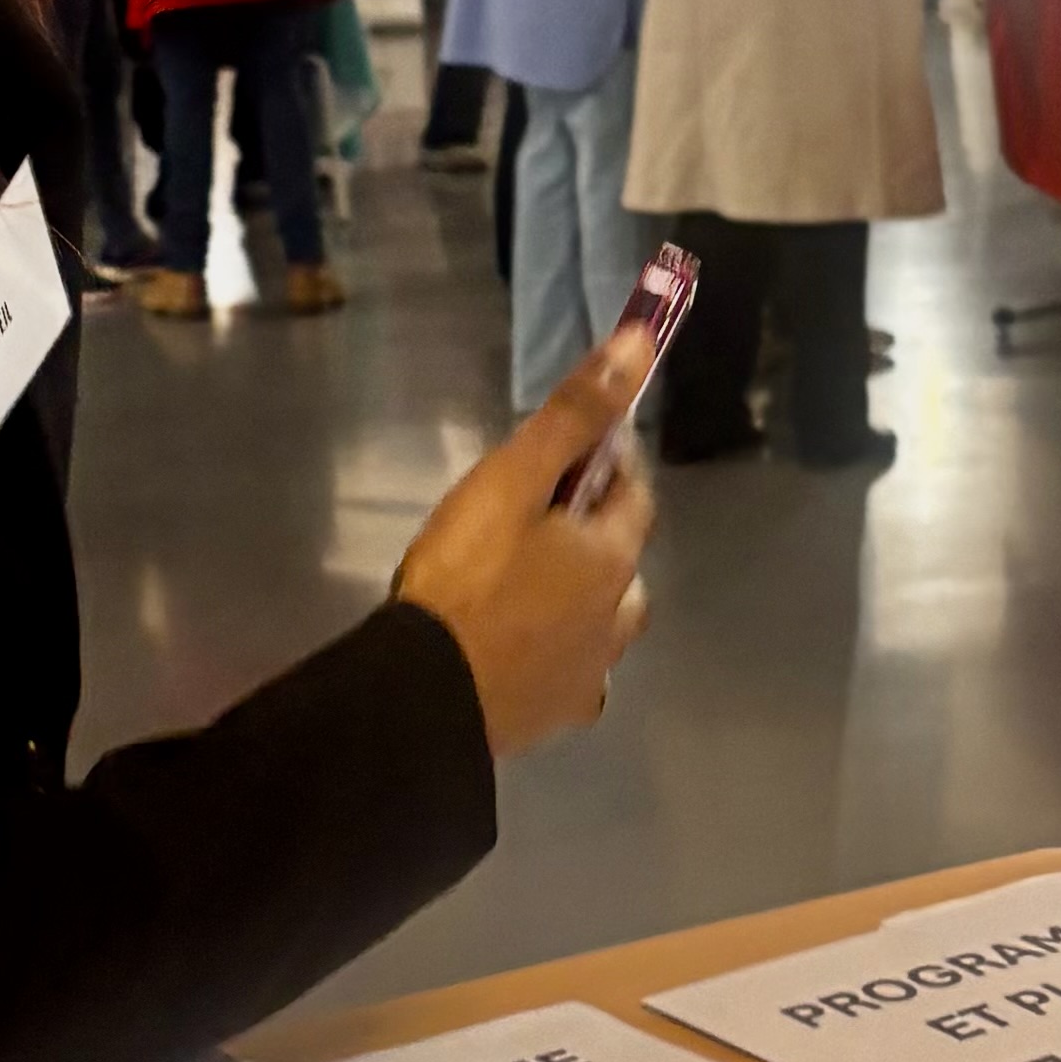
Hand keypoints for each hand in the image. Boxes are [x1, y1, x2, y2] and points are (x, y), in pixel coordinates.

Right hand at [393, 330, 660, 757]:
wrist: (422, 693)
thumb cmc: (464, 577)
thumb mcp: (511, 480)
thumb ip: (573, 416)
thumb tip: (638, 346)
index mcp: (611, 558)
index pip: (633, 494)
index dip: (609, 463)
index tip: (577, 447)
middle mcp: (617, 620)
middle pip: (622, 562)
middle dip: (595, 535)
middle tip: (539, 519)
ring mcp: (589, 674)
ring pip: (602, 623)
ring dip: (581, 599)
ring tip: (527, 585)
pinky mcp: (554, 716)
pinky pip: (572, 672)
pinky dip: (557, 652)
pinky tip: (520, 648)